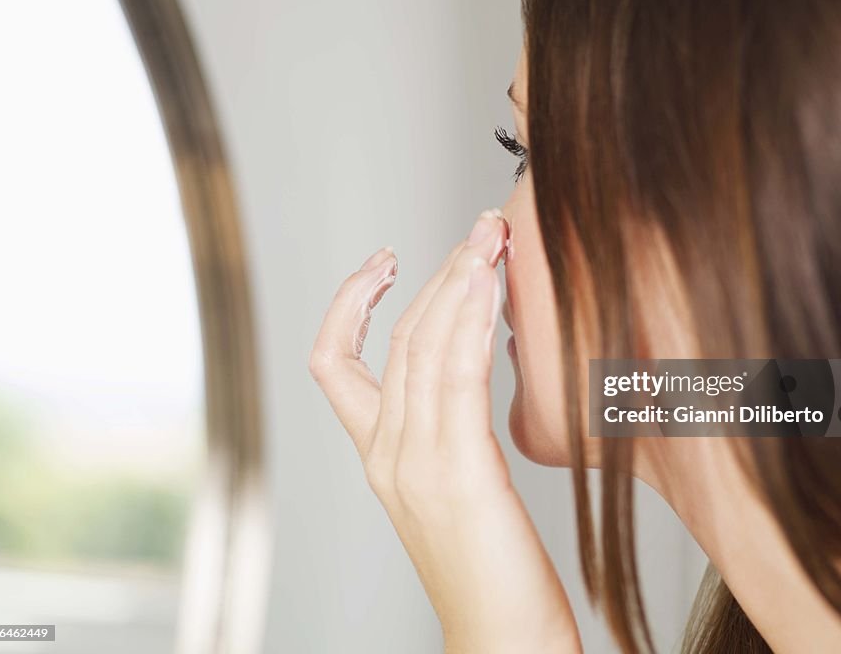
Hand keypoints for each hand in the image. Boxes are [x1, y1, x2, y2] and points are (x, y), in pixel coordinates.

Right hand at [309, 210, 581, 652]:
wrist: (503, 641)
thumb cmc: (496, 572)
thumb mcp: (461, 489)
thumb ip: (453, 431)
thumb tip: (479, 366)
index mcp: (380, 456)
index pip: (337, 362)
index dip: (351, 304)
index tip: (386, 261)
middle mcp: (385, 454)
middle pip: (394, 338)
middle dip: (435, 271)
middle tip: (478, 227)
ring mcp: (413, 463)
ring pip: (421, 346)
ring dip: (457, 280)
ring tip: (490, 236)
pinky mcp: (458, 473)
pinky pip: (455, 377)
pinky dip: (468, 321)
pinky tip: (490, 288)